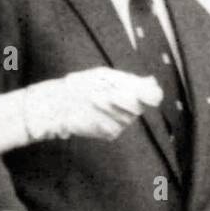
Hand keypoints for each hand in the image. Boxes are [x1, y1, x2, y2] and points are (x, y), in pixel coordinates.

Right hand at [23, 67, 162, 141]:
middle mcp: (124, 108)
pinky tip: (96, 115)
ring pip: (128, 117)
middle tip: (109, 95)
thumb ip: (131, 80)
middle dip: (128, 101)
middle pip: (138, 107)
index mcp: (126, 89)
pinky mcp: (111, 134)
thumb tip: (152, 83)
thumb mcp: (104, 76)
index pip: (153, 95)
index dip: (151, 95)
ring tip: (98, 104)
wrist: (56, 107)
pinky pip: (117, 127)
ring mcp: (118, 123)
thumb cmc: (79, 87)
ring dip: (118, 111)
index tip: (148, 93)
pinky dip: (109, 121)